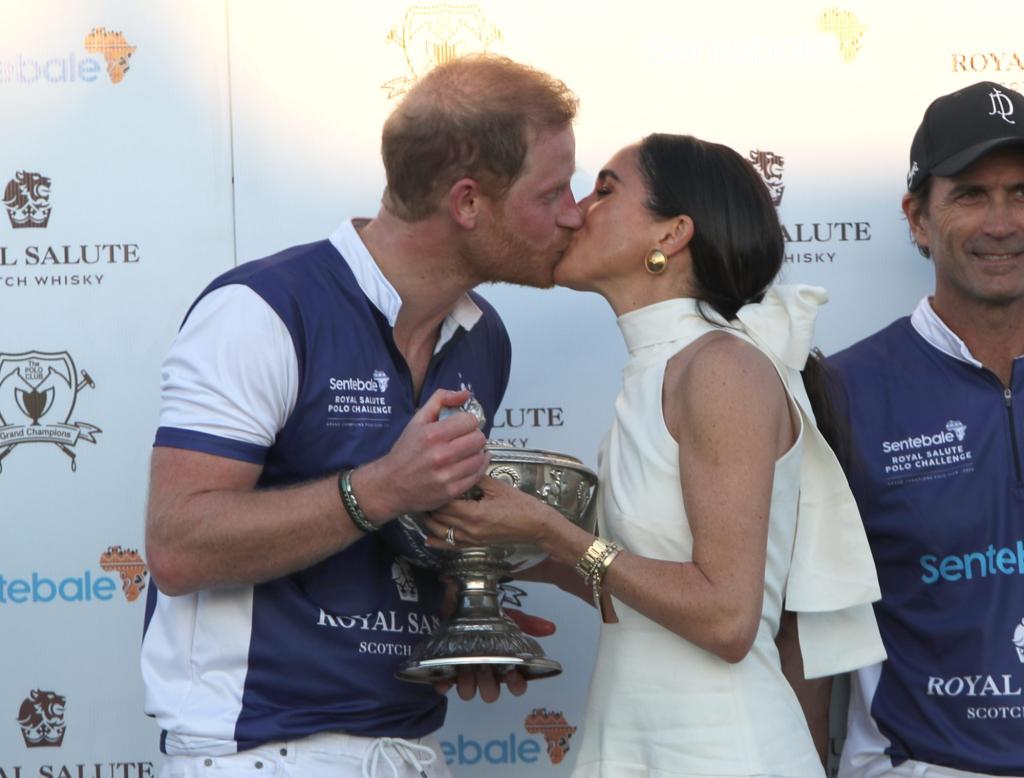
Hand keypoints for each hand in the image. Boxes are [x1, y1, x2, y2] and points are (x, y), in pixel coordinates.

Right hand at [353, 388, 488, 520]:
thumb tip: (465, 393)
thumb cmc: (405, 450)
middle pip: (479, 439)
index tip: (462, 426)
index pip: (470, 421)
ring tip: (466, 452)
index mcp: (432, 434)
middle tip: (465, 439)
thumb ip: (441, 400)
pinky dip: (476, 468)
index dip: (467, 421)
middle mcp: (441, 455)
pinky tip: (469, 463)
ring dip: (476, 453)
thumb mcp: (417, 420)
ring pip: (480, 457)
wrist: (391, 484)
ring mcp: (447, 475)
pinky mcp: (451, 491)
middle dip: (474, 436)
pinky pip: (477, 475)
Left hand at [423, 476, 559, 549]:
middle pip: (439, 518)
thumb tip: (461, 465)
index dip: (435, 492)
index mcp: (473, 513)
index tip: (428, 481)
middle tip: (421, 493)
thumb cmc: (520, 505)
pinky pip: (451, 545)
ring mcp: (471, 540)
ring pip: (441, 533)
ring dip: (430, 522)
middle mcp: (469, 529)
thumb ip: (476, 478)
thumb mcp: (498, 487)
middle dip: (428, 506)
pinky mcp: (475, 545)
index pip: (445, 503)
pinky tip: (429, 537)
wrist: (536, 526)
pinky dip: (438, 541)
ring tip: (422, 509)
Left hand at [431, 599, 554, 700]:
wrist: (456, 602)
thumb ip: (527, 623)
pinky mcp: (444, 671)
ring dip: (468, 685)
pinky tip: (444, 679)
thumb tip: (551, 628)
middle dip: (489, 684)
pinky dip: (443, 685)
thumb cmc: (485, 615)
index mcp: (503, 665)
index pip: (516, 685)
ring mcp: (465, 674)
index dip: (516, 685)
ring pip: (468, 693)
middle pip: (491, 693)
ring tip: (465, 668)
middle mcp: (486, 673)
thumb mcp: (508, 616)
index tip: (513, 674)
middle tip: (485, 667)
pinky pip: (442, 686)